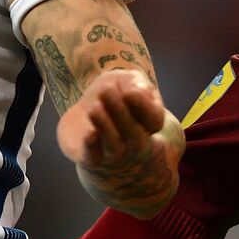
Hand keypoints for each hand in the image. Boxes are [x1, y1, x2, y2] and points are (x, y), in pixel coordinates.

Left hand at [58, 69, 182, 218]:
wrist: (85, 116)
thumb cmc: (113, 96)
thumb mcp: (127, 81)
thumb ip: (135, 83)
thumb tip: (134, 93)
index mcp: (149, 123)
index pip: (154, 120)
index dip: (143, 106)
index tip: (129, 91)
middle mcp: (135, 142)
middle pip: (135, 135)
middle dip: (121, 112)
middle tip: (106, 90)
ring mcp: (114, 153)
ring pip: (114, 147)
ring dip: (105, 126)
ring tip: (94, 108)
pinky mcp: (91, 157)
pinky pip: (93, 157)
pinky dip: (92, 147)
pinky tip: (89, 133)